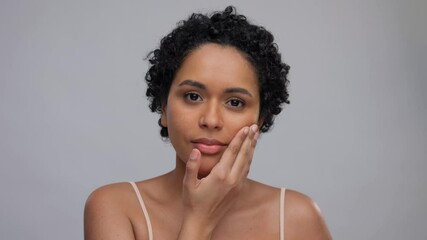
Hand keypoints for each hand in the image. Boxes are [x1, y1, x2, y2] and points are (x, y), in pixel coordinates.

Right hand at [178, 124, 258, 238]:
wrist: (202, 222)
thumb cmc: (193, 203)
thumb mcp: (188, 183)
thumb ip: (192, 166)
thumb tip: (196, 150)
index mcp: (220, 175)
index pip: (232, 152)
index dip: (239, 138)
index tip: (246, 128)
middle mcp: (232, 179)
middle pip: (244, 155)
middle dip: (249, 139)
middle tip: (255, 126)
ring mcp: (237, 185)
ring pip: (247, 162)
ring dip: (252, 148)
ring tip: (255, 136)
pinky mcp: (238, 190)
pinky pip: (246, 171)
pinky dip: (249, 159)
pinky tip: (250, 153)